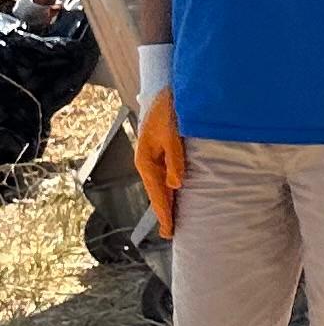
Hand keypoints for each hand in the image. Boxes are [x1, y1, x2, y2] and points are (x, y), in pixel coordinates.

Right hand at [131, 65, 183, 237]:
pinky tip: (174, 193)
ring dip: (166, 201)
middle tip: (170, 232)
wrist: (164, 93)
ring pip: (160, 185)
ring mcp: (153, 157)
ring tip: (171, 219)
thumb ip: (175, 159)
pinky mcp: (161, 152)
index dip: (164, 213)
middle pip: (157, 192)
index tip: (168, 230)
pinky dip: (169, 188)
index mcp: (146, 161)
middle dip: (164, 211)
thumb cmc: (167, 112)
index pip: (157, 193)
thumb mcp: (171, 135)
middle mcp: (148, 162)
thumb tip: (175, 184)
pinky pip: (165, 175)